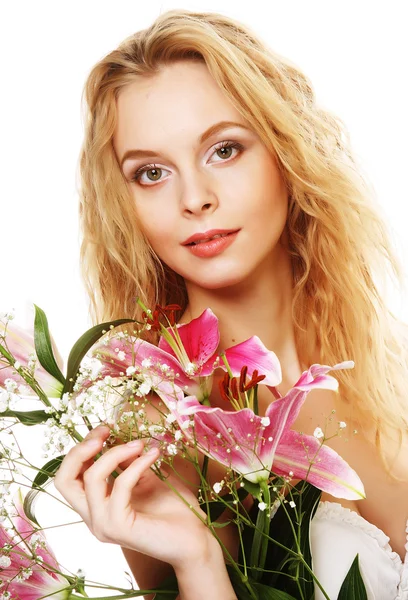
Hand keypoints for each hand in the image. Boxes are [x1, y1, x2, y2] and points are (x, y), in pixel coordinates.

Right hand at [54, 425, 215, 568]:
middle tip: (105, 431)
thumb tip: (116, 437)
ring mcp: (103, 524)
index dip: (81, 448)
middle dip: (81, 448)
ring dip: (115, 452)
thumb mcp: (146, 476)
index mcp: (96, 506)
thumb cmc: (174, 509)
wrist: (195, 539)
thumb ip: (127, 462)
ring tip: (139, 444)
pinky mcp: (118, 527)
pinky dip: (136, 465)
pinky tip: (153, 455)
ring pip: (91, 478)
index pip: (69, 475)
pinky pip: (120, 485)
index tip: (104, 429)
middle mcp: (93, 517)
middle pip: (63, 480)